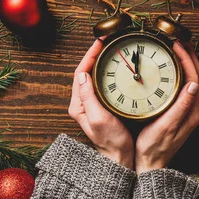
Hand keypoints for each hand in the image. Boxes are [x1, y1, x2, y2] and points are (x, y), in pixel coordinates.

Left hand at [69, 39, 133, 168]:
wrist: (120, 157)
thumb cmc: (111, 141)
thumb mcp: (99, 119)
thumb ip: (89, 98)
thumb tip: (83, 75)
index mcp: (78, 104)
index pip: (80, 72)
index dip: (89, 55)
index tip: (100, 43)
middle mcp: (83, 102)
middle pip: (86, 71)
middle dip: (95, 54)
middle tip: (108, 41)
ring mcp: (92, 104)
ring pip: (94, 76)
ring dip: (102, 61)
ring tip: (113, 49)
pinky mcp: (103, 105)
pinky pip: (103, 83)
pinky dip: (109, 72)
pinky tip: (118, 67)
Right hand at [135, 41, 198, 173]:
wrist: (150, 164)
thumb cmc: (154, 147)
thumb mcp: (166, 126)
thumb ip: (181, 106)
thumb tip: (193, 85)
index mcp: (192, 112)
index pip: (195, 78)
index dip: (188, 59)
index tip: (178, 45)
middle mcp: (192, 110)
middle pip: (196, 77)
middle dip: (190, 57)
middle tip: (179, 40)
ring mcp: (186, 111)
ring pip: (191, 81)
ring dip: (186, 64)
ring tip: (176, 50)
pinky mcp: (178, 112)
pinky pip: (183, 87)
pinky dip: (179, 74)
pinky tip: (170, 69)